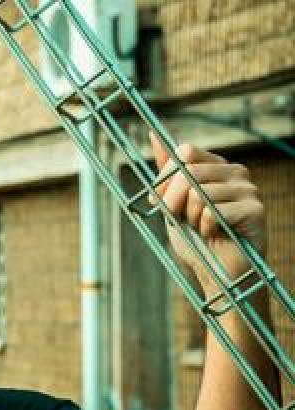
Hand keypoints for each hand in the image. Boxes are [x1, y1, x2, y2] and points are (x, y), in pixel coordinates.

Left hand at [150, 134, 265, 287]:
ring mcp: (249, 190)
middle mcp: (237, 173)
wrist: (218, 273)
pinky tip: (217, 234)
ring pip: (199, 193)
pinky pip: (212, 211)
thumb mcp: (174, 202)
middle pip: (189, 172)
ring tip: (203, 229)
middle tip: (179, 220)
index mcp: (217, 166)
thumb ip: (168, 171)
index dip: (166, 176)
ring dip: (190, 218)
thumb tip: (154, 136)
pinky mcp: (255, 209)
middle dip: (173, 201)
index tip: (159, 199)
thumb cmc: (197, 238)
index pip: (185, 151)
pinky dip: (205, 228)